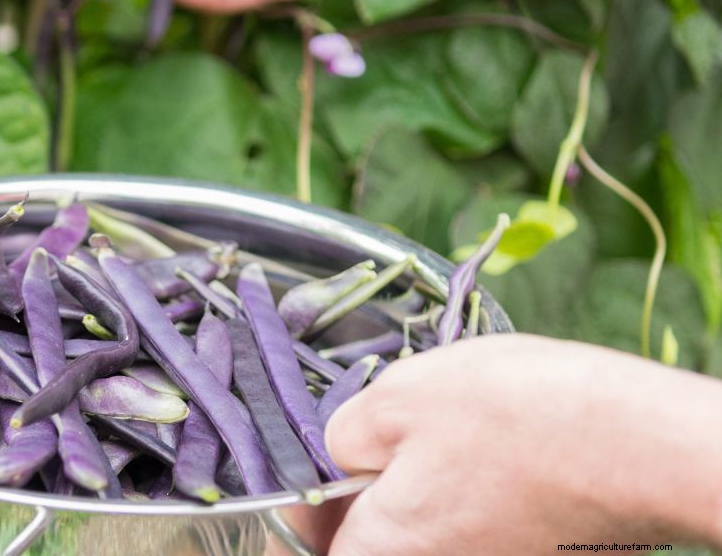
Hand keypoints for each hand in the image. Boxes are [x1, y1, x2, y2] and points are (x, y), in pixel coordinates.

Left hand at [320, 334, 721, 554]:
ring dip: (414, 494)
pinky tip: (484, 453)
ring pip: (423, 537)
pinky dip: (464, 500)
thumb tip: (340, 452)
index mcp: (382, 550)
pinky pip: (472, 533)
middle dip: (356, 498)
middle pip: (366, 544)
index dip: (295, 510)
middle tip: (366, 444)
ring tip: (436, 436)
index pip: (303, 547)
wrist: (641, 444)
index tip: (305, 476)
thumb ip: (343, 435)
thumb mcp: (396, 397)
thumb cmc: (516, 415)